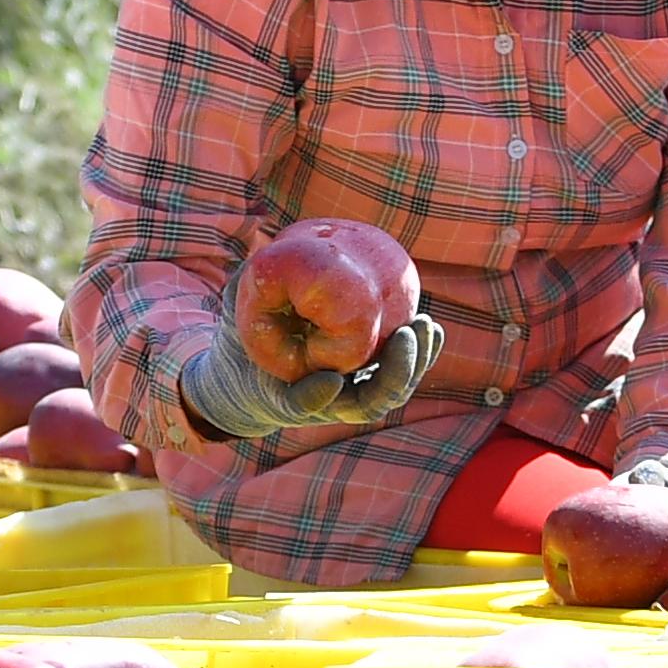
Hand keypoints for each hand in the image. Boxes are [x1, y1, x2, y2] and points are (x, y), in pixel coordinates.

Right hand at [169, 312, 440, 452]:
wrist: (250, 368)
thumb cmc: (243, 344)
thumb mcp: (239, 321)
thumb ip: (245, 295)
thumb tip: (260, 263)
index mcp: (300, 398)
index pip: (323, 404)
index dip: (328, 395)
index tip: (331, 379)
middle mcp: (332, 400)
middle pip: (376, 399)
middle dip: (398, 370)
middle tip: (408, 334)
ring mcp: (353, 389)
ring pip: (393, 386)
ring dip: (417, 360)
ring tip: (427, 326)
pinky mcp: (367, 372)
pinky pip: (398, 368)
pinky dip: (417, 351)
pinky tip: (428, 326)